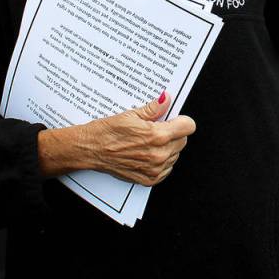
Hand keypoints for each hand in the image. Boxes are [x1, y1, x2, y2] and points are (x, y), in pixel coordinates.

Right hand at [38, 92, 195, 185]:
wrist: (90, 150)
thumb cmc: (107, 132)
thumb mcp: (131, 114)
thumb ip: (154, 108)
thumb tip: (166, 99)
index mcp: (157, 136)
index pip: (188, 127)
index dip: (181, 120)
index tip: (174, 119)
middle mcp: (159, 155)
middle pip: (183, 141)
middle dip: (174, 133)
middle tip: (157, 129)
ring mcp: (154, 169)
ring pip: (175, 155)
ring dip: (168, 147)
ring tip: (148, 142)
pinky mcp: (149, 179)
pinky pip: (166, 169)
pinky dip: (161, 161)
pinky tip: (147, 153)